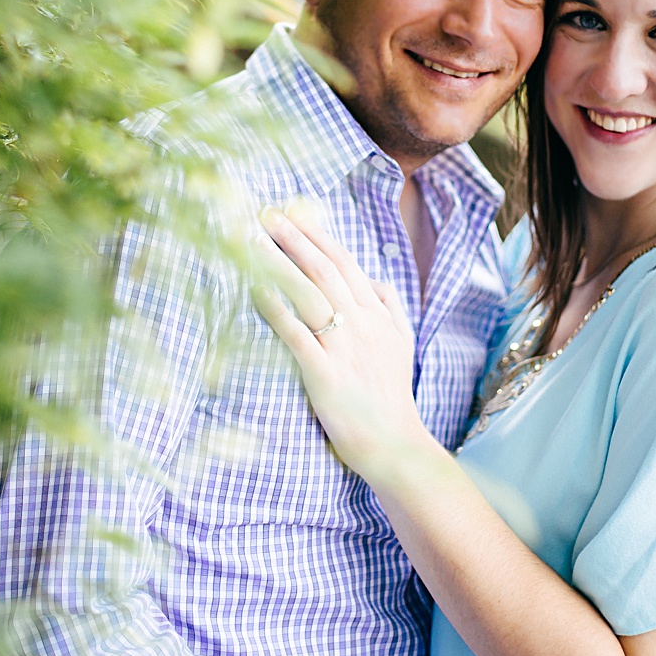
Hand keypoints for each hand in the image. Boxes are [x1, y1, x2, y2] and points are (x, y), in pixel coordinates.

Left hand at [252, 205, 436, 484]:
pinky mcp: (326, 376)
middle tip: (265, 213)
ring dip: (280, 262)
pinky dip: (277, 311)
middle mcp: (361, 324)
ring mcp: (344, 349)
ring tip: (252, 239)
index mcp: (376, 314)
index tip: (293, 211)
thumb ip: (391, 308)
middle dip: (293, 237)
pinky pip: (297, 337)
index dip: (317, 235)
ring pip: (310, 294)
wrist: (397, 445)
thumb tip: (377, 279)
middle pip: (324, 269)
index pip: (344, 263)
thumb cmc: (392, 397)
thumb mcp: (403, 345)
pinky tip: (256, 291)